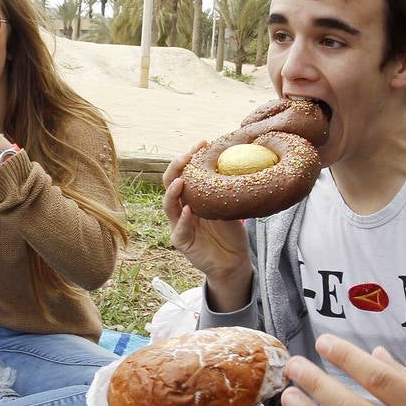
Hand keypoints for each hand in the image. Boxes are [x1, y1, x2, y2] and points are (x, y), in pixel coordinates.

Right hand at [163, 143, 251, 306]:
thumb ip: (226, 189)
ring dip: (173, 192)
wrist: (234, 262)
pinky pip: (180, 229)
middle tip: (186, 156)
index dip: (190, 157)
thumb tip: (237, 162)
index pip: (185, 172)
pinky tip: (190, 210)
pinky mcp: (182, 241)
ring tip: (181, 181)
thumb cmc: (231, 233)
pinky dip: (184, 219)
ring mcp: (180, 224)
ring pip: (169, 205)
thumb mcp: (230, 206)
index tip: (203, 142)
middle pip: (170, 184)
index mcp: (192, 197)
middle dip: (176, 168)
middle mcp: (182, 208)